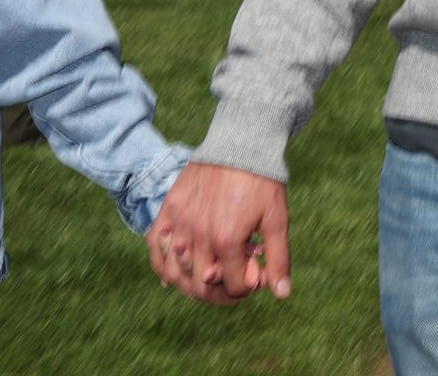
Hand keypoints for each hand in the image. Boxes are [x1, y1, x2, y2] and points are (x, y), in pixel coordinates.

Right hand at [148, 162, 290, 304]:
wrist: (240, 143)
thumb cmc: (262, 182)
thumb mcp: (277, 220)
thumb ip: (278, 259)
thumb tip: (282, 294)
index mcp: (227, 240)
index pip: (234, 286)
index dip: (249, 285)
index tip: (256, 269)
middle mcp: (199, 236)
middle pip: (203, 286)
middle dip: (223, 290)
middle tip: (235, 275)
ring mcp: (181, 223)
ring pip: (177, 274)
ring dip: (193, 284)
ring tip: (208, 276)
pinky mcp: (169, 209)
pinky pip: (155, 247)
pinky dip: (162, 267)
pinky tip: (172, 276)